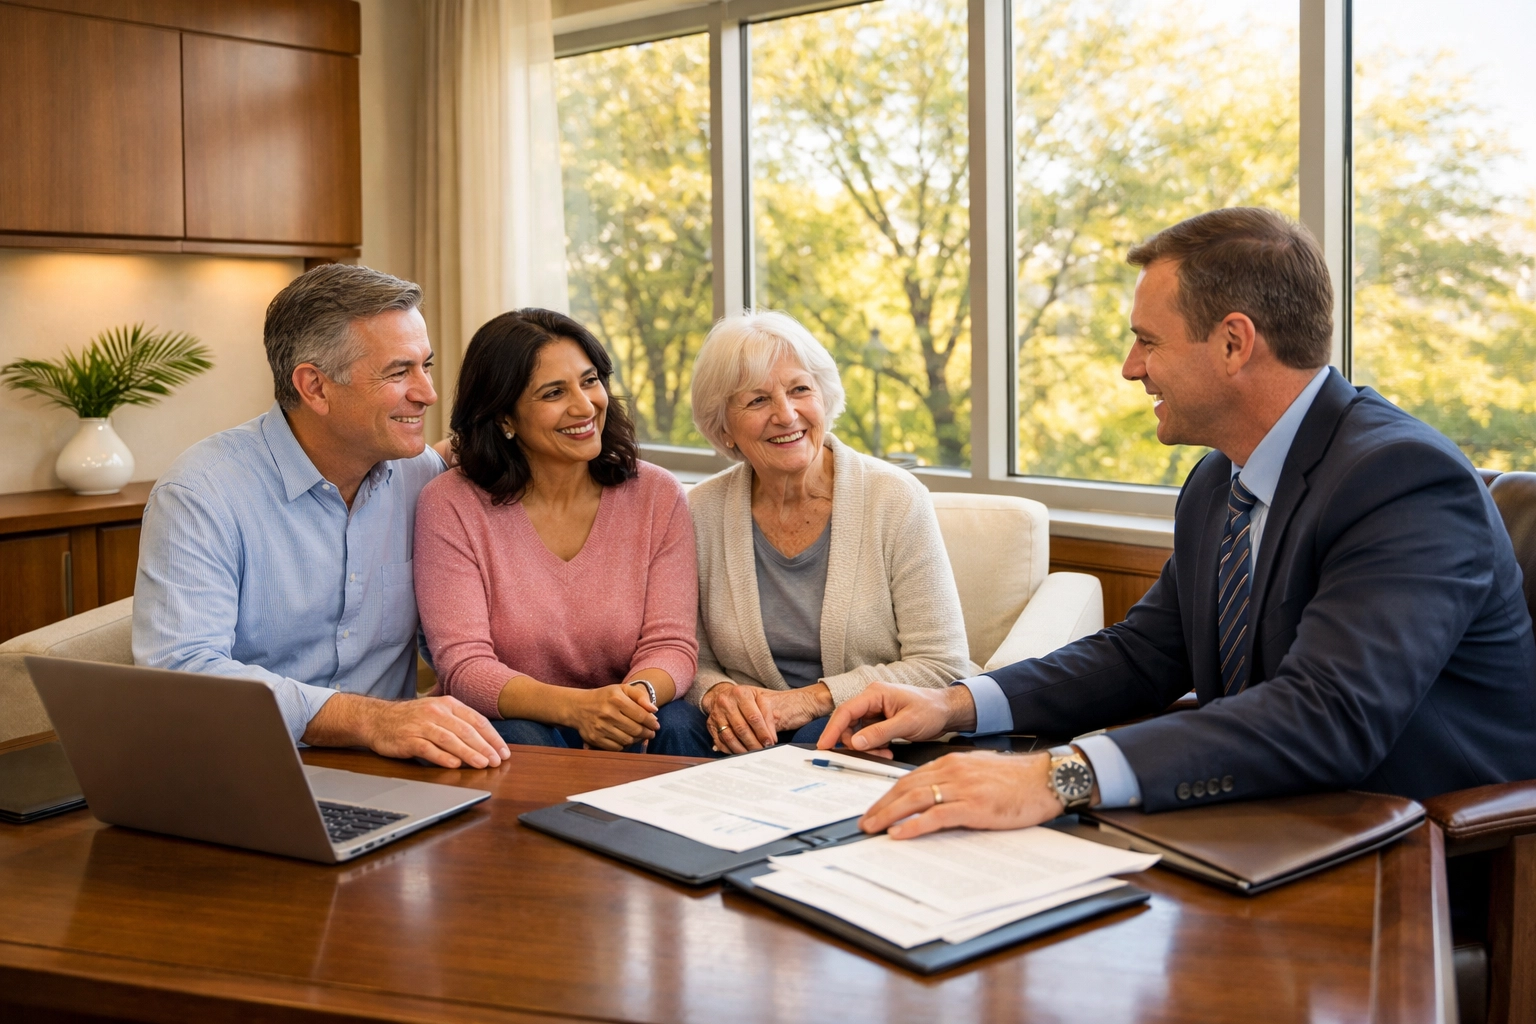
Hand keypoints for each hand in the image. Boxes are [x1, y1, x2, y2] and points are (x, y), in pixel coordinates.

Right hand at [351, 695, 509, 768]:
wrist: (377, 718)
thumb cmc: (412, 718)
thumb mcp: (437, 712)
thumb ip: (458, 723)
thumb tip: (485, 742)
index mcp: (448, 704)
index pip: (477, 720)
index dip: (492, 737)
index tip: (504, 751)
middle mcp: (436, 712)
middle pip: (466, 730)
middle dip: (484, 747)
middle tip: (497, 761)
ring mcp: (421, 725)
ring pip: (450, 739)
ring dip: (468, 753)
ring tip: (482, 764)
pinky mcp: (408, 738)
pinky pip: (428, 748)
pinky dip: (442, 757)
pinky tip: (454, 765)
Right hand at [568, 683, 658, 750]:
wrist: (578, 706)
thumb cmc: (604, 697)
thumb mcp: (622, 689)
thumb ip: (640, 696)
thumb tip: (654, 710)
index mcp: (616, 699)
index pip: (641, 715)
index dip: (652, 722)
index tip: (656, 725)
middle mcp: (608, 713)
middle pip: (636, 729)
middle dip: (647, 733)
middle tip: (650, 733)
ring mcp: (600, 727)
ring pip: (627, 740)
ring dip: (637, 740)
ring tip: (640, 736)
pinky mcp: (595, 738)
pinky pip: (616, 747)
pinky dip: (624, 745)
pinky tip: (626, 739)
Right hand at [703, 683, 779, 752]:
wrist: (721, 693)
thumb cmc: (743, 697)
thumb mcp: (758, 698)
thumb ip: (768, 714)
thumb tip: (771, 735)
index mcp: (740, 693)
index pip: (754, 717)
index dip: (763, 732)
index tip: (770, 741)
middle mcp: (726, 703)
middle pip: (742, 729)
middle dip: (754, 743)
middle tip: (763, 749)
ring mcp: (716, 715)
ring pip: (730, 738)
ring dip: (744, 749)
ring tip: (754, 752)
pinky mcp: (710, 726)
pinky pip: (721, 743)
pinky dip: (732, 750)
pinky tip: (742, 752)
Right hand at [817, 681, 976, 752]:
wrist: (948, 711)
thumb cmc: (931, 710)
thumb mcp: (907, 723)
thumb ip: (880, 733)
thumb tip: (855, 742)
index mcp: (875, 693)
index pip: (846, 711)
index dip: (832, 729)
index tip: (824, 746)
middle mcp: (871, 700)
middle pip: (848, 723)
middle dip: (854, 742)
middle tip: (871, 754)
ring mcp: (875, 711)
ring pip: (856, 732)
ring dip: (865, 746)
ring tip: (884, 753)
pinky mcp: (879, 721)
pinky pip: (866, 736)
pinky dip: (872, 746)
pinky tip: (886, 750)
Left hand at [858, 750, 1063, 838]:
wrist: (1046, 779)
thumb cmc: (1017, 780)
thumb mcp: (979, 773)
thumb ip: (956, 781)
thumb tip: (936, 798)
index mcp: (952, 763)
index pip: (910, 777)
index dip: (888, 794)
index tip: (875, 807)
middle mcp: (952, 772)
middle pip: (905, 787)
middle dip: (881, 805)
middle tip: (865, 821)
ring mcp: (962, 788)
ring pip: (915, 799)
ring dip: (889, 815)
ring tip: (872, 828)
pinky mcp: (973, 806)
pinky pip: (936, 816)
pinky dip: (914, 825)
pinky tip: (900, 833)